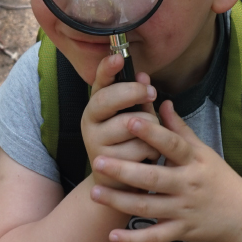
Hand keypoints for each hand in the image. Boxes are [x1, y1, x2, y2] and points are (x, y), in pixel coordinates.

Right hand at [81, 54, 159, 188]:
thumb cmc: (131, 143)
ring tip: (151, 138)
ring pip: (130, 124)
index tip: (118, 57)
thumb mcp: (135, 116)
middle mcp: (89, 120)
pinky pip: (139, 148)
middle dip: (134, 93)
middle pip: (109, 99)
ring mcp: (94, 141)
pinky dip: (151, 151)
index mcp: (96, 104)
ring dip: (150, 129)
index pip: (99, 82)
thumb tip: (144, 77)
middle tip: (152, 93)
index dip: (107, 69)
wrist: (120, 184)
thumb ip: (139, 98)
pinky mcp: (106, 162)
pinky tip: (148, 156)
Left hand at [89, 100, 241, 241]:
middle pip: (154, 178)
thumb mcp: (203, 152)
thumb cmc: (216, 178)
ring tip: (94, 192)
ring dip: (120, 202)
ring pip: (148, 207)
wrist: (241, 216)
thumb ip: (179, 129)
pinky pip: (155, 237)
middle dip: (125, 170)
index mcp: (194, 161)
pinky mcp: (181, 231)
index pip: (172, 145)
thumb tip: (162, 102)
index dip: (152, 134)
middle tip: (98, 160)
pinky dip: (135, 239)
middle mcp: (188, 185)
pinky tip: (112, 235)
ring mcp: (184, 210)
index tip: (129, 119)